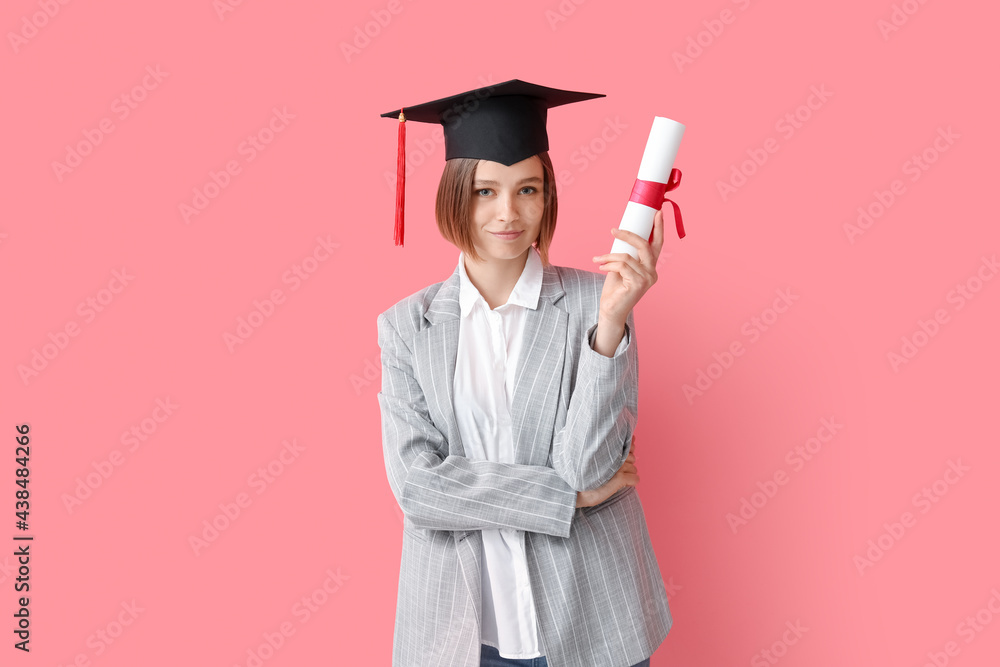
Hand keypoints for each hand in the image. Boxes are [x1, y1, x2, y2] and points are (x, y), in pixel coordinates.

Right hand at [576, 435, 638, 507]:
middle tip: (613, 471)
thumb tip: (633, 438)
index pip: (629, 445)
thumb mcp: (598, 457)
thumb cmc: (583, 474)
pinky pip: (635, 479)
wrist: (573, 491)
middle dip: (626, 465)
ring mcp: (617, 466)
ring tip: (613, 478)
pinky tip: (620, 485)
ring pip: (634, 469)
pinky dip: (631, 482)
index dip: (626, 453)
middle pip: (633, 458)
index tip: (616, 460)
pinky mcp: (619, 478)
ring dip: (627, 474)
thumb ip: (615, 448)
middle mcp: (614, 454)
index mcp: (608, 448)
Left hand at [591, 208, 664, 325]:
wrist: (610, 310)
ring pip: (626, 256)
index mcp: (651, 267)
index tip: (657, 212)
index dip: (658, 228)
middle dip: (628, 235)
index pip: (657, 244)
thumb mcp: (621, 267)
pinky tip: (601, 267)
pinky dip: (608, 264)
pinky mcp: (638, 284)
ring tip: (598, 259)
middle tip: (613, 230)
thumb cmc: (615, 289)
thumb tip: (621, 234)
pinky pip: (621, 266)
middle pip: (644, 245)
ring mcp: (647, 279)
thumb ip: (626, 254)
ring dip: (609, 256)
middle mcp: (652, 272)